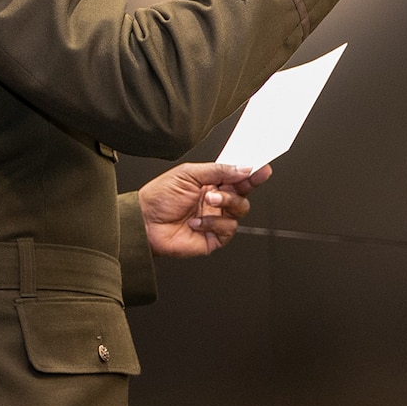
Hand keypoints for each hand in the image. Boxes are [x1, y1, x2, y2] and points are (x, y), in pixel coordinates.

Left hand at [137, 162, 272, 257]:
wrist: (143, 222)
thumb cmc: (158, 198)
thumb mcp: (188, 174)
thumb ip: (218, 170)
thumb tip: (242, 168)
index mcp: (211, 183)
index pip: (238, 176)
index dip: (252, 172)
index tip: (263, 168)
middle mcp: (216, 201)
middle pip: (244, 193)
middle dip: (244, 186)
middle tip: (235, 183)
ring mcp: (216, 219)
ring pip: (240, 210)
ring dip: (226, 202)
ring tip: (209, 200)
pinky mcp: (214, 237)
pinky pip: (228, 228)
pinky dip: (214, 223)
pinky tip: (197, 222)